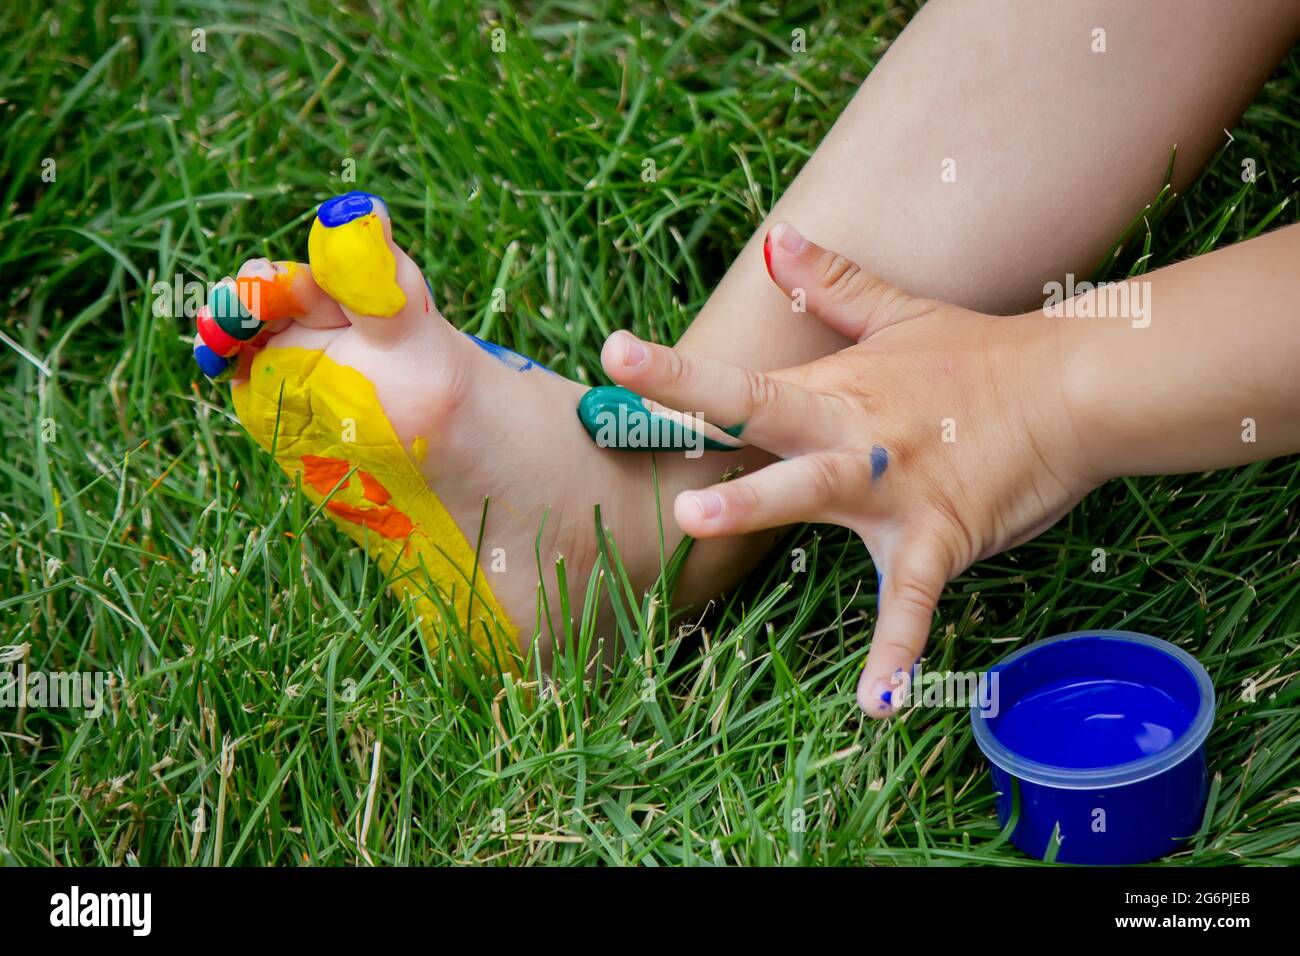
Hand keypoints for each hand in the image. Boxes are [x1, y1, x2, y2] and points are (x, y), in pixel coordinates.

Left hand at [601, 222, 1097, 715]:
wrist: (1073, 388)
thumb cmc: (979, 357)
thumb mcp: (899, 313)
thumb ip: (832, 284)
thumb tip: (775, 236)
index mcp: (831, 389)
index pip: (741, 380)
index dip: (674, 371)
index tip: (612, 354)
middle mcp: (851, 432)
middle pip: (765, 418)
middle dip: (698, 415)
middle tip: (630, 418)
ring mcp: (894, 484)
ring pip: (817, 490)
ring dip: (759, 500)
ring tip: (699, 517)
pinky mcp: (940, 535)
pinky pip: (912, 598)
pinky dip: (898, 649)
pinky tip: (876, 704)